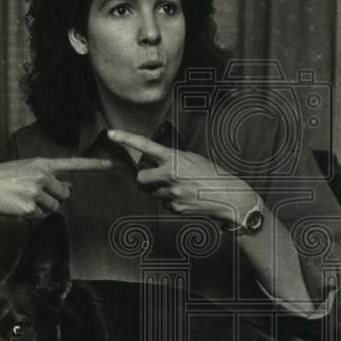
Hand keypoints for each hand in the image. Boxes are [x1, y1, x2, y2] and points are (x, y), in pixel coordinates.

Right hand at [0, 156, 111, 220]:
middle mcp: (42, 175)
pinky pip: (42, 216)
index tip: (109, 164)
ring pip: (54, 207)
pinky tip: (18, 207)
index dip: (92, 164)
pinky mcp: (31, 206)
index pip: (72, 163)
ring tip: (24, 200)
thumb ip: (48, 176)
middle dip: (55, 198)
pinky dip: (33, 215)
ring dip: (43, 208)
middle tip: (35, 196)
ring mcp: (36, 191)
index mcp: (42, 163)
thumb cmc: (4, 180)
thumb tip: (70, 186)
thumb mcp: (27, 171)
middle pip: (65, 194)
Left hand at [107, 129, 259, 225]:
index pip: (145, 146)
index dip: (126, 139)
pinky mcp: (174, 207)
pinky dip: (170, 201)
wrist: (229, 196)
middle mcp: (170, 174)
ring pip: (152, 193)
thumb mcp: (192, 159)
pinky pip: (164, 204)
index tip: (111, 133)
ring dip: (160, 190)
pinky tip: (186, 197)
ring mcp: (171, 192)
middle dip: (144, 179)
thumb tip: (155, 165)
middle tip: (155, 177)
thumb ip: (171, 160)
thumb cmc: (212, 175)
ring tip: (180, 187)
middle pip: (140, 178)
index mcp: (174, 158)